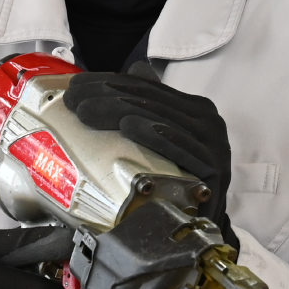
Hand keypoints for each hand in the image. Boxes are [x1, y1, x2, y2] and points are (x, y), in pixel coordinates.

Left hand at [63, 62, 236, 247]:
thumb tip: (136, 68)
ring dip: (121, 112)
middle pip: (150, 101)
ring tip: (89, 112)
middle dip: (107, 97)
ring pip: (160, 119)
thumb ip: (152, 104)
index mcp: (193, 108)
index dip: (109, 82)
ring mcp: (214, 144)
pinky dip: (156, 135)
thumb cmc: (182, 179)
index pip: (146, 87)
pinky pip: (183, 147)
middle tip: (73, 102)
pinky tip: (130, 127)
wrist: (206, 221)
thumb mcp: (164, 137)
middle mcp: (207, 120)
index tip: (75, 86)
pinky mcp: (215, 169)